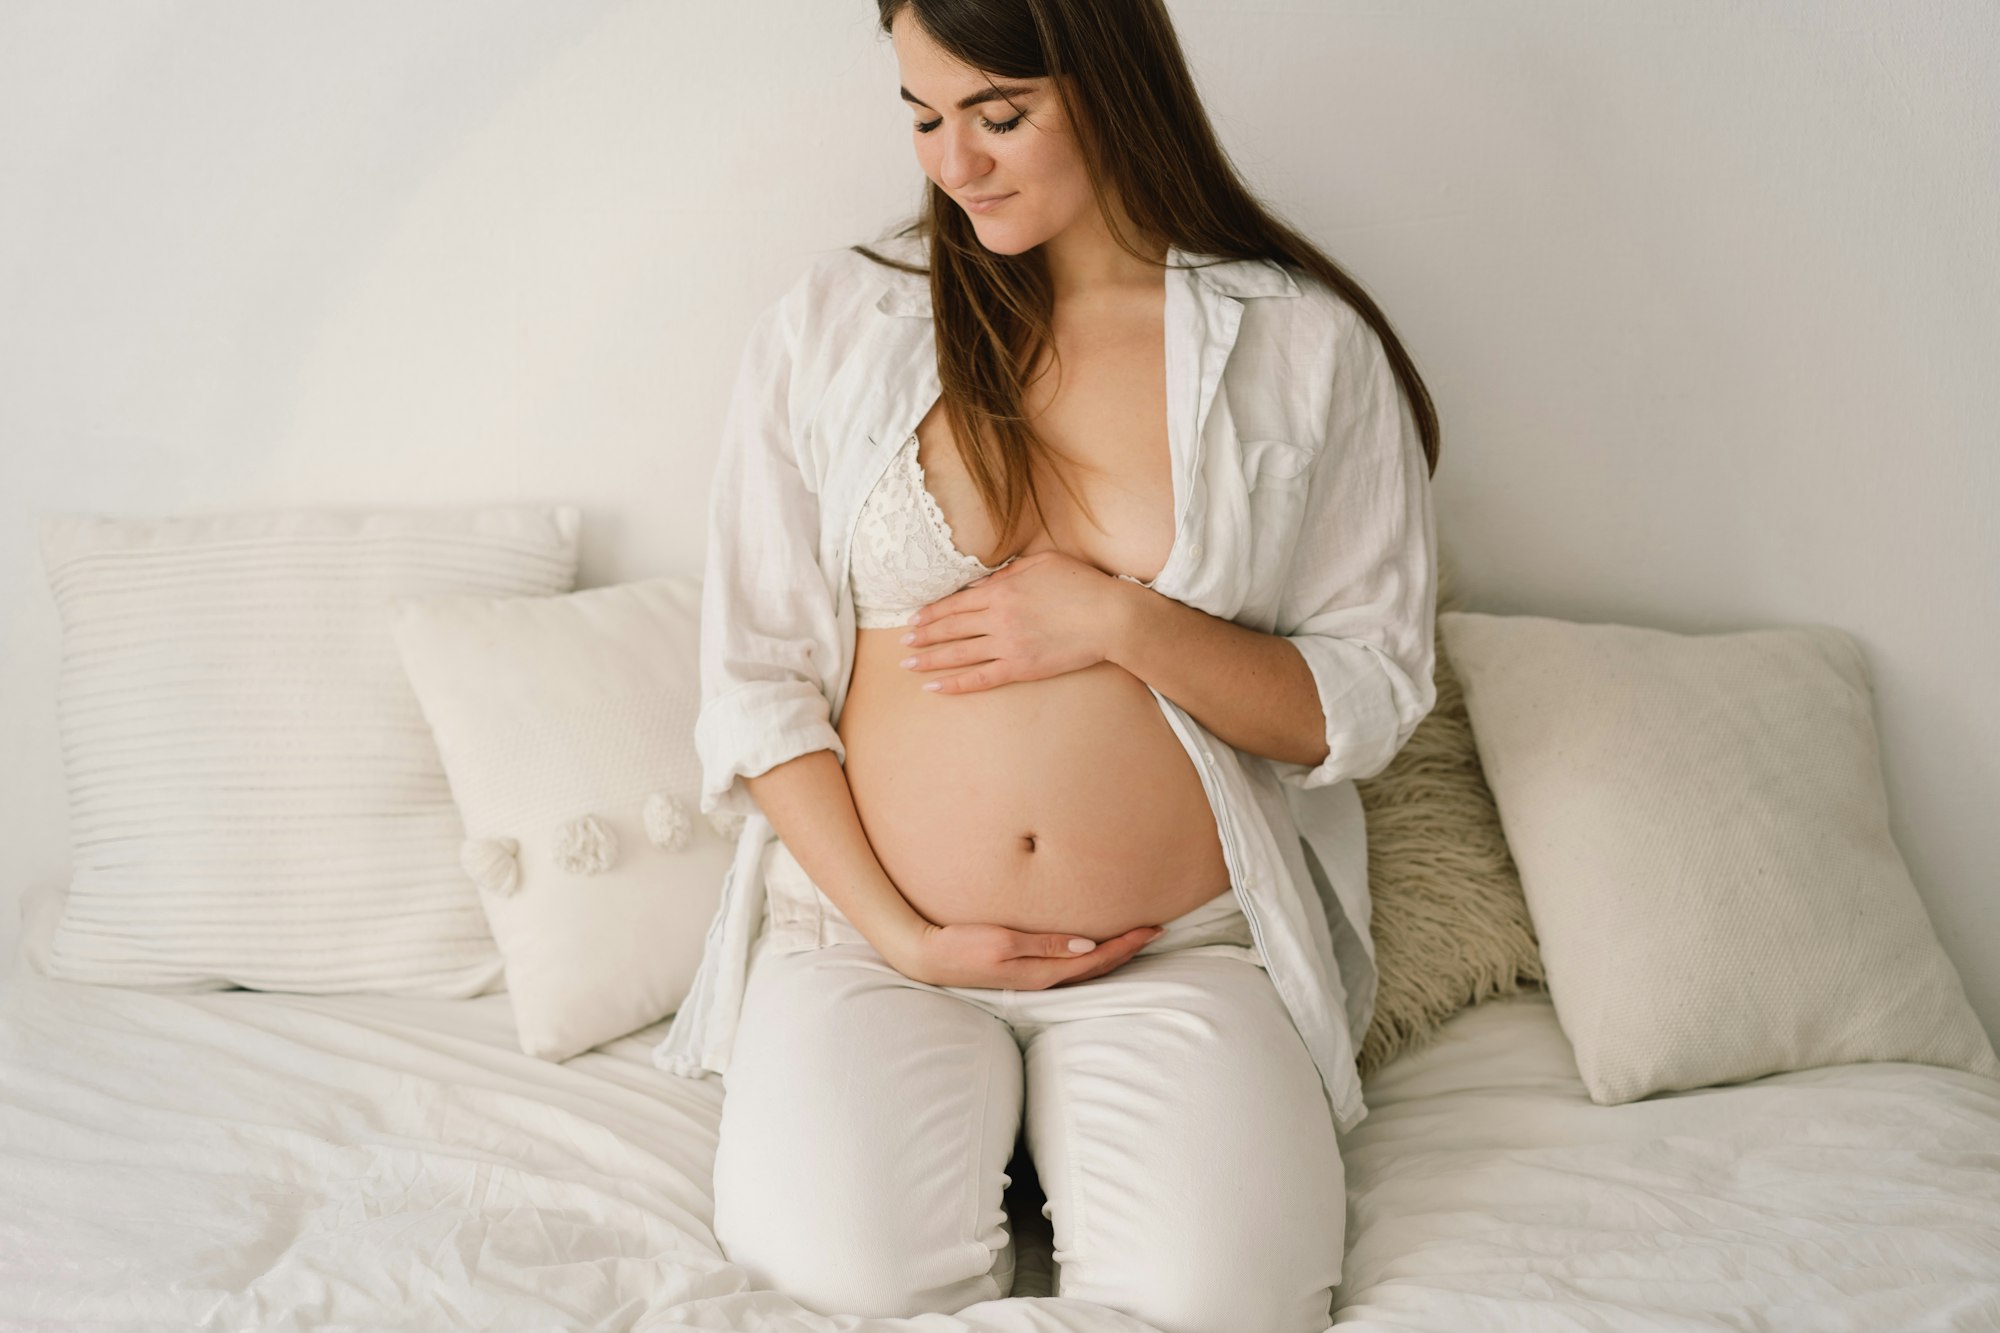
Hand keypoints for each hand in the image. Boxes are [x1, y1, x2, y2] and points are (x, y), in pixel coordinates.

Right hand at [882, 917, 1164, 990]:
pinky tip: (1092, 945)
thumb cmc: (961, 945)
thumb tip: (1088, 944)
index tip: (1153, 927)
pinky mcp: (1022, 970)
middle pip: (1098, 966)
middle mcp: (1043, 978)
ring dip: (1113, 953)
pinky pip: (1068, 964)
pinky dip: (1090, 955)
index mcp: (1043, 972)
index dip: (1128, 944)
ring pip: (1085, 966)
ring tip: (1135, 937)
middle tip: (1157, 930)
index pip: (1097, 958)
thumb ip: (1044, 943)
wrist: (927, 957)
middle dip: (1129, 949)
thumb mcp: (1002, 940)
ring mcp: (1033, 977)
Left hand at [898, 550, 1129, 694]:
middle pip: (951, 628)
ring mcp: (1008, 645)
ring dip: (930, 659)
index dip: (932, 612)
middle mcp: (998, 618)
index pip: (956, 603)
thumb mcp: (1043, 563)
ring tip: (909, 664)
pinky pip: (980, 678)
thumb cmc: (1082, 585)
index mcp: (1002, 590)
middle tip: (903, 642)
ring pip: (959, 654)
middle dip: (924, 635)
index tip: (914, 619)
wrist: (1110, 617)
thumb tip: (980, 584)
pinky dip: (955, 683)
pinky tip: (934, 687)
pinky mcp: (1021, 668)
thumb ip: (1007, 573)